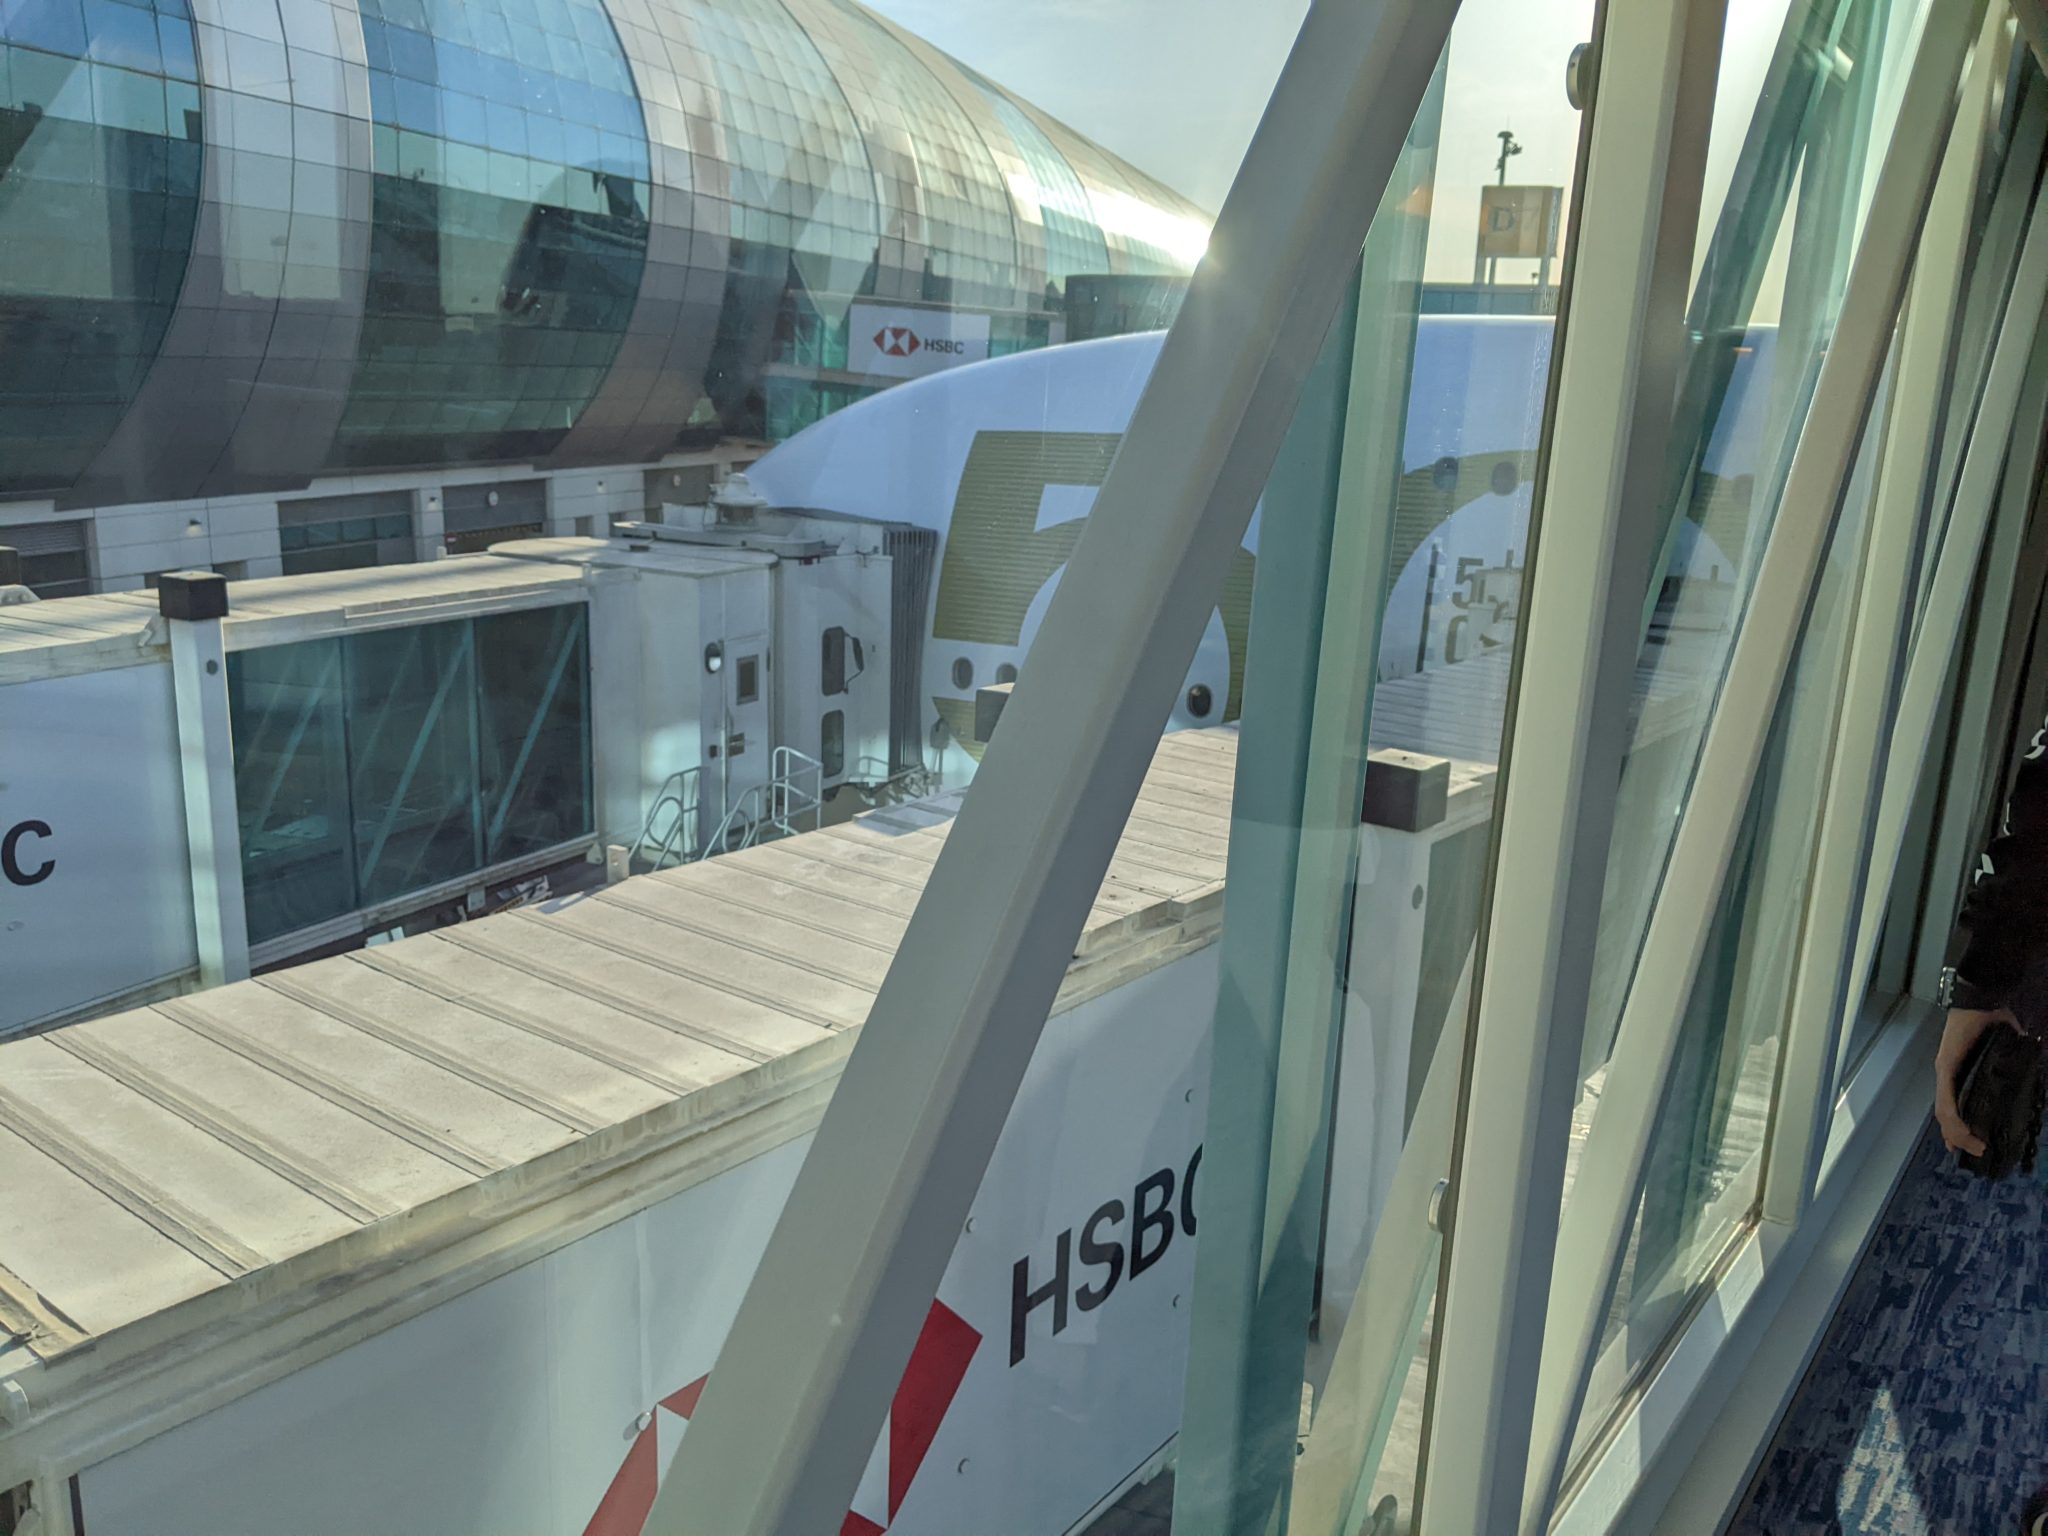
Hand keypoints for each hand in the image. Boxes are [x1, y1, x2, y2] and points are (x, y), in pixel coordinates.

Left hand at [1935, 1005, 2014, 1156]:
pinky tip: (1962, 1132)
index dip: (1960, 1128)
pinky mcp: (1945, 1067)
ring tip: (1975, 1147)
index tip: (1972, 1146)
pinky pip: (1946, 1099)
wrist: (1982, 1000)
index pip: (1956, 1107)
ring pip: (1945, 1112)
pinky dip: (1954, 1119)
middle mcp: (1950, 1076)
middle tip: (1975, 1153)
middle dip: (1958, 1138)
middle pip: (1947, 1115)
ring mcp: (1946, 1072)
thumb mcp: (2006, 1052)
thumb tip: (2031, 1075)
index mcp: (1963, 1074)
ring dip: (1958, 1134)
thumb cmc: (1993, 1021)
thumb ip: (2013, 1066)